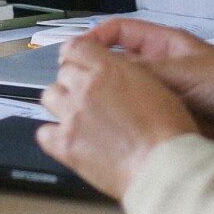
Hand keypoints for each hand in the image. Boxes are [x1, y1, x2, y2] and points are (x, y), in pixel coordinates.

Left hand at [38, 33, 200, 199]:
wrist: (162, 165)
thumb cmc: (169, 133)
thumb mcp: (156, 88)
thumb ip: (129, 78)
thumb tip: (120, 82)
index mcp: (110, 69)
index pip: (76, 47)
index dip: (76, 56)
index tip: (77, 64)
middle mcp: (87, 87)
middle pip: (63, 73)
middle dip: (73, 83)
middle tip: (86, 98)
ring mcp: (73, 114)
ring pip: (49, 96)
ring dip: (61, 104)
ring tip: (77, 118)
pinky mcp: (66, 144)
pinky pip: (44, 133)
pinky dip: (52, 136)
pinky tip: (68, 141)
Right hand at [83, 18, 213, 151]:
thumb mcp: (183, 71)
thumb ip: (144, 73)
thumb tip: (105, 73)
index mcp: (163, 44)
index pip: (119, 32)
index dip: (96, 37)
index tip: (76, 52)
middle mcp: (159, 66)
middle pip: (117, 64)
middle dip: (97, 72)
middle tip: (77, 85)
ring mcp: (162, 92)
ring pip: (125, 92)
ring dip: (110, 99)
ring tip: (90, 108)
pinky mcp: (166, 116)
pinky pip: (138, 115)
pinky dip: (125, 119)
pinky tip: (113, 127)